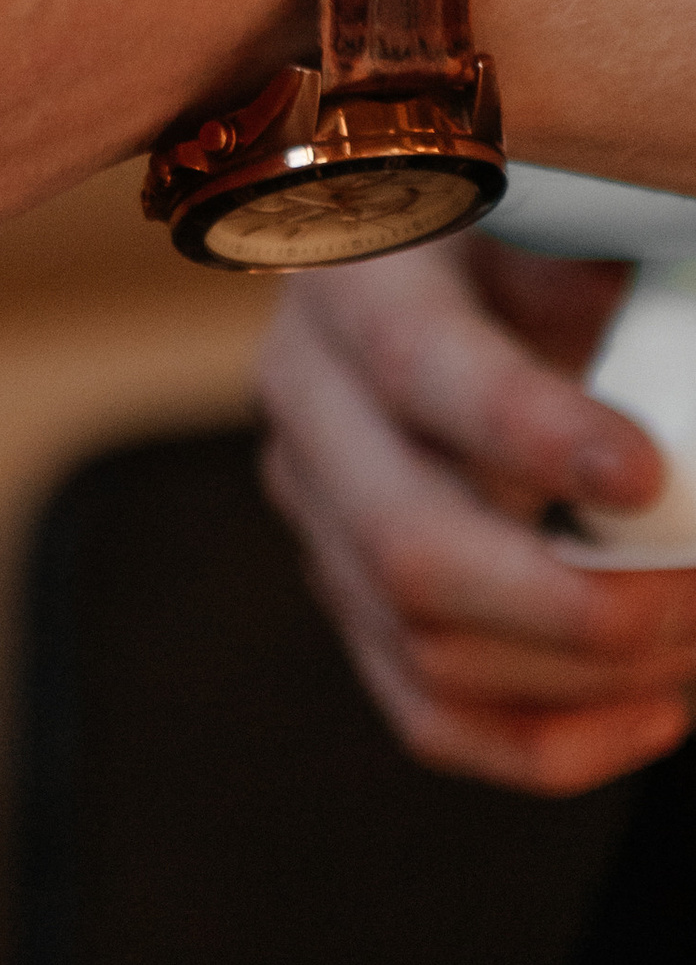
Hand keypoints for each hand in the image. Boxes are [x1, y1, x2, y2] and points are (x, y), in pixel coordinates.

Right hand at [258, 238, 695, 793]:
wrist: (451, 257)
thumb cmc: (534, 231)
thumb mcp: (566, 221)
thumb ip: (625, 292)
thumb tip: (689, 410)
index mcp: (356, 274)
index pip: (416, 367)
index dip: (528, 433)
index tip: (646, 475)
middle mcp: (308, 395)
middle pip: (410, 550)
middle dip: (581, 606)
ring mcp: (315, 507)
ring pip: (427, 652)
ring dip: (591, 679)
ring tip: (695, 639)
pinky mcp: (345, 589)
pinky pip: (429, 714)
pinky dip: (554, 743)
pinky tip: (655, 710)